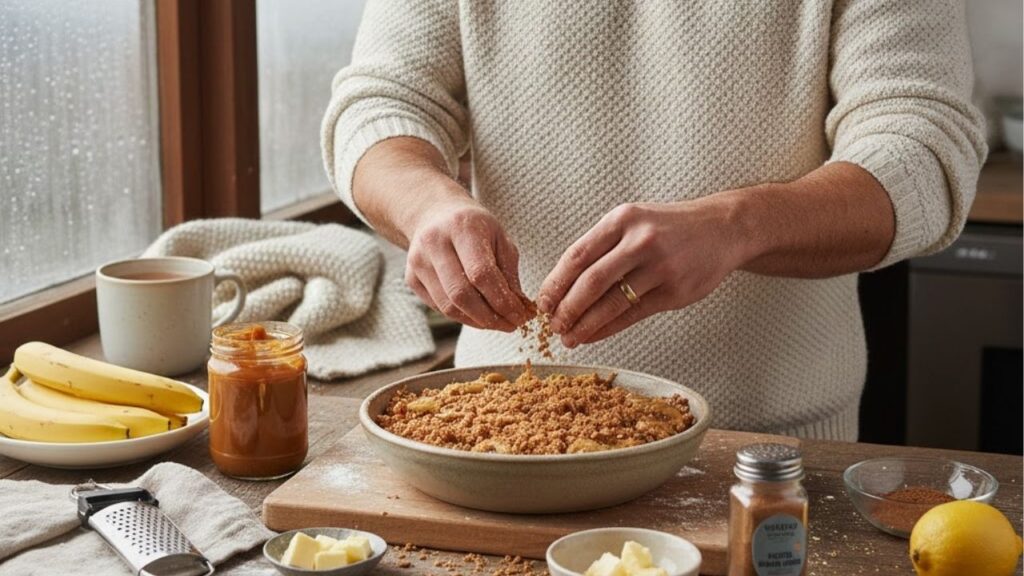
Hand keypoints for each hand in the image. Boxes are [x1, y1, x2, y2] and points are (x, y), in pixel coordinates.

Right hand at [406, 197, 530, 330]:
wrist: (436, 214)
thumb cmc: (474, 227)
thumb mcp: (500, 238)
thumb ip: (509, 273)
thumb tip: (519, 310)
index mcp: (461, 227)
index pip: (481, 273)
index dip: (503, 301)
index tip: (520, 316)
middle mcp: (434, 243)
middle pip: (461, 294)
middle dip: (490, 317)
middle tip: (510, 325)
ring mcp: (418, 262)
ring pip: (448, 306)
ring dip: (476, 321)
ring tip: (497, 323)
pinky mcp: (411, 278)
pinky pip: (439, 307)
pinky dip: (462, 317)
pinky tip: (479, 315)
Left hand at [537, 199, 747, 346]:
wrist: (721, 229)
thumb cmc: (667, 228)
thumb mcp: (633, 220)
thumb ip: (601, 246)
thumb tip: (562, 284)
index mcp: (622, 219)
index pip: (578, 255)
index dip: (555, 282)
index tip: (542, 302)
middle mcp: (640, 241)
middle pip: (591, 281)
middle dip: (566, 308)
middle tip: (553, 324)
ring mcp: (660, 267)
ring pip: (612, 303)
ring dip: (585, 324)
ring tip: (569, 337)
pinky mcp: (675, 291)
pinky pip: (633, 315)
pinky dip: (608, 328)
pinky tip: (593, 336)